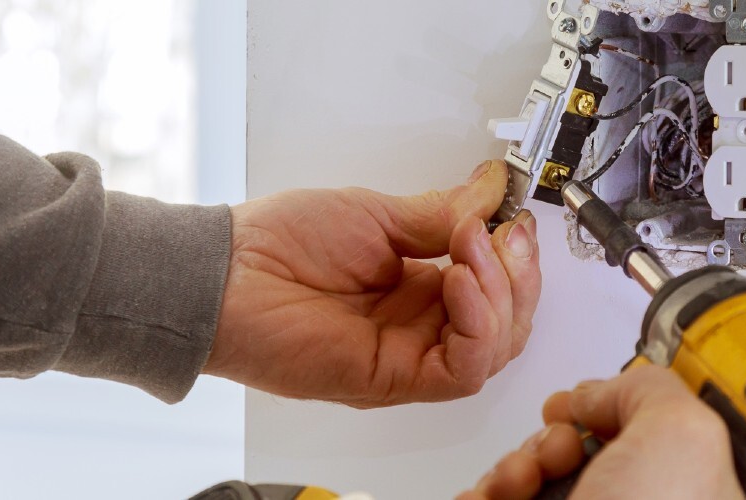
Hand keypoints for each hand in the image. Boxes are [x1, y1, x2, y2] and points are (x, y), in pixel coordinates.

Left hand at [204, 160, 540, 407]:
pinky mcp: (393, 379)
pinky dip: (476, 326)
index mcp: (419, 288)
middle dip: (519, 276)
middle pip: (508, 323)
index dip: (515, 257)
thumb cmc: (276, 246)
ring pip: (495, 349)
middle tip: (501, 233)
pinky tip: (459, 283)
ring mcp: (409, 355)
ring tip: (470, 248)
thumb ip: (440, 213)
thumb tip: (490, 190)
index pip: (497, 288)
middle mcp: (420, 326)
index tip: (512, 217)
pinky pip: (462, 370)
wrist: (226, 275)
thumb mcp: (375, 213)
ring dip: (501, 295)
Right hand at [459, 365, 744, 499]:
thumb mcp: (683, 436)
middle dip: (551, 438)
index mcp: (685, 491)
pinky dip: (483, 497)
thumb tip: (598, 393)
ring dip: (512, 467)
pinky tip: (486, 499)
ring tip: (516, 484)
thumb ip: (650, 391)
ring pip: (532, 479)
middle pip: (579, 451)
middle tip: (556, 452)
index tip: (585, 407)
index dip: (609, 411)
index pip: (646, 435)